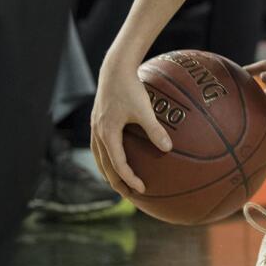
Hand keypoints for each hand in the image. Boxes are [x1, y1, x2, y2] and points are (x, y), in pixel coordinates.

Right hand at [91, 61, 172, 193]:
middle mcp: (99, 133)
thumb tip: (168, 148)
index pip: (118, 164)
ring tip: (121, 183)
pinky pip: (101, 147)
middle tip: (129, 195)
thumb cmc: (131, 88)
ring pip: (100, 158)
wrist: (115, 70)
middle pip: (105, 166)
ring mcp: (96, 128)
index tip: (142, 189)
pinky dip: (108, 158)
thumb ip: (155, 129)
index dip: (129, 178)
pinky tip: (120, 158)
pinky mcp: (99, 122)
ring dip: (110, 172)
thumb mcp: (144, 109)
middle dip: (117, 182)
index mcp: (108, 133)